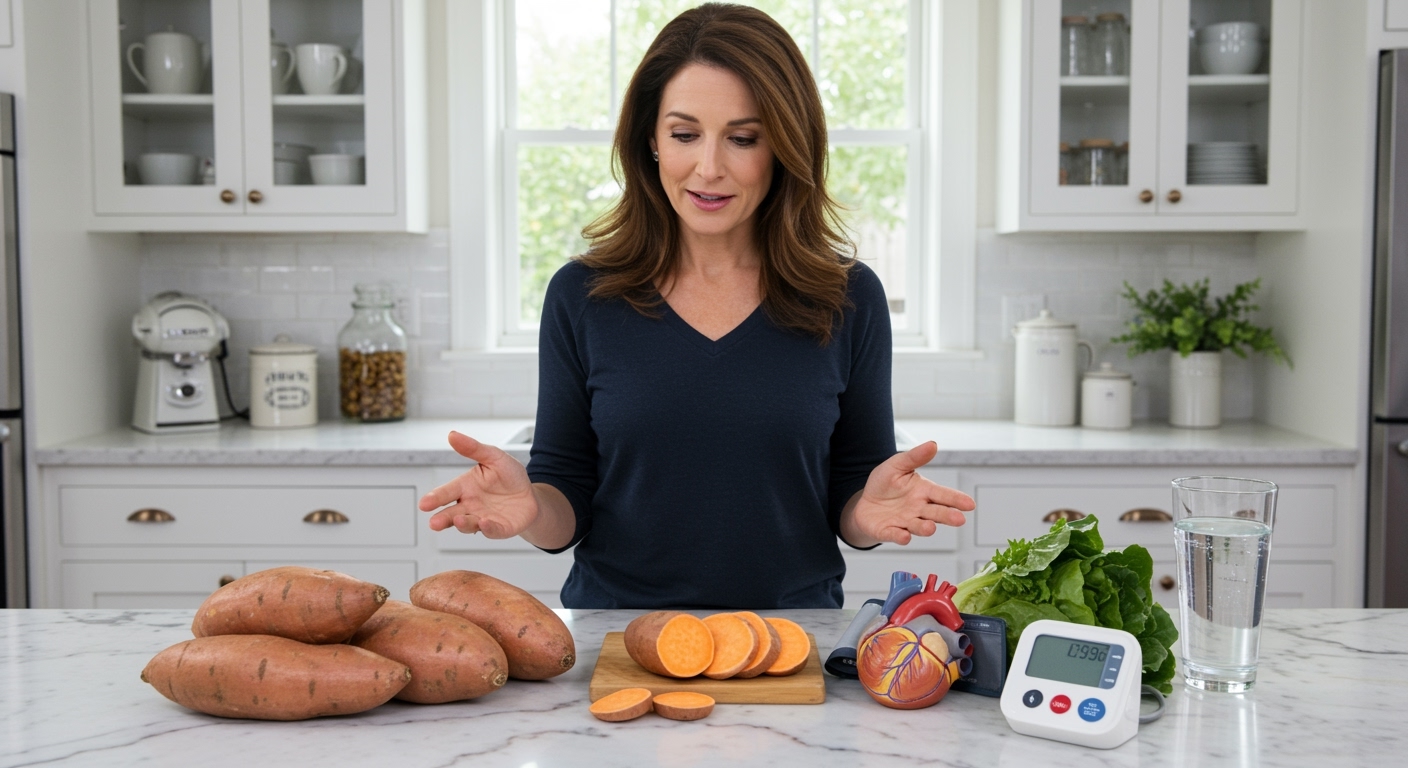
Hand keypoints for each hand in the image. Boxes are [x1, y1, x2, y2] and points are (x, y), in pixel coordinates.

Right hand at [419, 431, 538, 538]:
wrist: (531, 494)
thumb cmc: (509, 476)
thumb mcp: (493, 457)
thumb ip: (473, 449)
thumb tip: (452, 435)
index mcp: (465, 487)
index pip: (447, 492)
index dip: (435, 498)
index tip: (424, 504)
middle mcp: (470, 505)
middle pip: (451, 514)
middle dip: (442, 519)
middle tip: (433, 523)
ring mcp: (483, 518)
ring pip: (469, 524)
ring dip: (463, 524)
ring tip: (458, 520)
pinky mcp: (499, 528)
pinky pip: (492, 530)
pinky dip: (487, 528)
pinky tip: (484, 523)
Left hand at [844, 441, 974, 546]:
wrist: (863, 501)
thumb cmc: (885, 484)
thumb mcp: (897, 465)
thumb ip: (915, 457)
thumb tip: (933, 445)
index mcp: (924, 492)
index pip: (943, 495)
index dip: (956, 500)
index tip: (970, 504)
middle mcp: (918, 509)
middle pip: (936, 513)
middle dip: (947, 516)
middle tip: (959, 519)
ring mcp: (905, 522)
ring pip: (918, 526)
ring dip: (925, 528)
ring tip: (930, 528)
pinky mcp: (889, 531)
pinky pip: (895, 535)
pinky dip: (900, 537)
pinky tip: (904, 536)